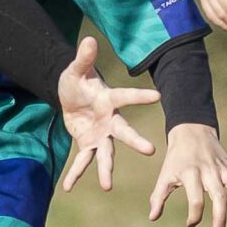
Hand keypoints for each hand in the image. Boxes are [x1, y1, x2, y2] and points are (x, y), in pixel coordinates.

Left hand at [54, 37, 159, 192]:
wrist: (70, 96)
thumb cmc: (78, 80)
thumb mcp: (76, 69)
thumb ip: (84, 57)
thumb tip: (89, 39)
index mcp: (109, 99)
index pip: (126, 97)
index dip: (140, 96)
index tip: (158, 96)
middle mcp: (109, 120)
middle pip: (123, 132)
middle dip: (135, 141)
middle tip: (151, 151)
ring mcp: (100, 134)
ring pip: (105, 153)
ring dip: (105, 170)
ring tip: (106, 186)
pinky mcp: (88, 143)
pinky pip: (82, 160)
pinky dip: (75, 173)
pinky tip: (67, 187)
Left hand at [147, 123, 226, 226]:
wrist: (191, 131)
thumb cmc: (176, 158)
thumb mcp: (165, 175)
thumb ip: (158, 196)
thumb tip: (153, 217)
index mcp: (190, 173)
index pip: (195, 198)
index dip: (194, 215)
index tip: (191, 223)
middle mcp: (208, 169)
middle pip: (218, 194)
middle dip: (220, 215)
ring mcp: (222, 166)